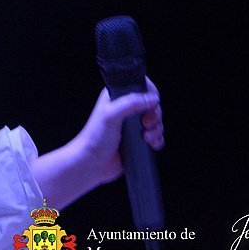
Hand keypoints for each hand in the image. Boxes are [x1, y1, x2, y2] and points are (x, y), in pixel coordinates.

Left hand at [29, 77, 163, 207]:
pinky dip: (157, 139)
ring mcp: (132, 124)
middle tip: (145, 124)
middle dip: (155, 115)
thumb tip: (152, 98)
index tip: (149, 106)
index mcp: (117, 96)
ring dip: (156, 129)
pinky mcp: (137, 138)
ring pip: (155, 121)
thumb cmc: (95, 137)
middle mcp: (125, 108)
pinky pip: (155, 136)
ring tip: (146, 137)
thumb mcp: (111, 115)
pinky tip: (151, 144)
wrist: (92, 163)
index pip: (141, 87)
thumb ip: (130, 103)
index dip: (150, 95)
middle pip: (152, 105)